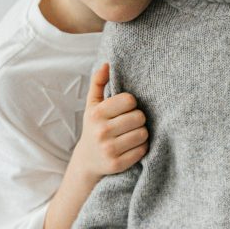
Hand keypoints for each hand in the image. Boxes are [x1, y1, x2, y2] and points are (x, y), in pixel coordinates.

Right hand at [74, 62, 147, 181]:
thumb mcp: (92, 105)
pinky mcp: (117, 164)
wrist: (87, 160)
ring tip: (131, 133)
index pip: (130, 100)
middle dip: (137, 119)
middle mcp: (101, 131)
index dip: (131, 104)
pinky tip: (131, 146)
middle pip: (139, 117)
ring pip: (143, 133)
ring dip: (141, 133)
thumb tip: (106, 64)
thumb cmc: (94, 126)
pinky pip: (142, 150)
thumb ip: (98, 82)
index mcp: (96, 113)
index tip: (125, 109)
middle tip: (130, 123)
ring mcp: (109, 149)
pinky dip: (141, 147)